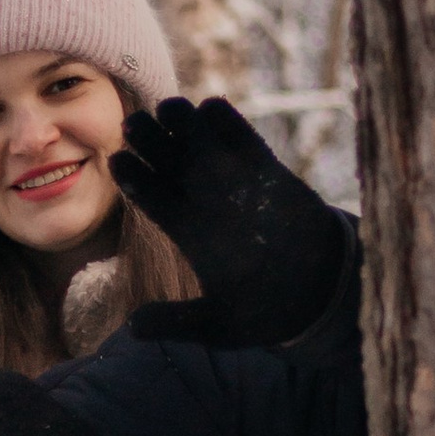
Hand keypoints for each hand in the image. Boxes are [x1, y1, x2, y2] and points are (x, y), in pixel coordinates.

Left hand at [109, 96, 343, 346]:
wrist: (316, 294)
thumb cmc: (264, 312)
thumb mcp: (217, 325)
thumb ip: (178, 322)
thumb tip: (134, 328)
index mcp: (188, 233)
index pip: (152, 199)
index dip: (135, 179)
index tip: (118, 161)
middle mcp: (205, 203)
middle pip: (167, 163)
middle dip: (149, 141)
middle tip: (132, 123)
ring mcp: (235, 184)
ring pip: (199, 145)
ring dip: (184, 124)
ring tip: (170, 107)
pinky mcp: (267, 171)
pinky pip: (243, 141)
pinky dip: (229, 124)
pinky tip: (212, 107)